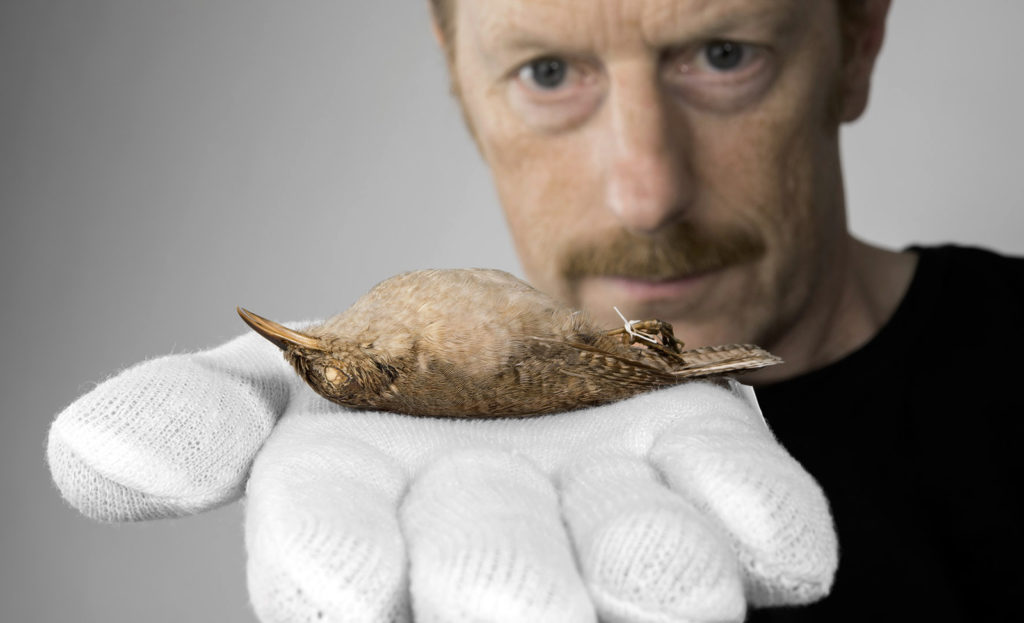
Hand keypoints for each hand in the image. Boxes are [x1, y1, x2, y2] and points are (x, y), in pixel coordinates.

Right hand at [48, 330, 835, 621]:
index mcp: (372, 522)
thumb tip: (96, 457)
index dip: (335, 561)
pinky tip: (779, 548)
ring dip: (655, 573)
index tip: (349, 584)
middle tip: (532, 605)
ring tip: (679, 594)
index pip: (334, 555)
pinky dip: (764, 520)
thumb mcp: (277, 381)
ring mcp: (609, 509)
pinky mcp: (702, 466)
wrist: (526, 365)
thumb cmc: (391, 382)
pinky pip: (749, 505)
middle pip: (498, 572)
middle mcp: (495, 543)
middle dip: (507, 580)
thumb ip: (192, 418)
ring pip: (638, 561)